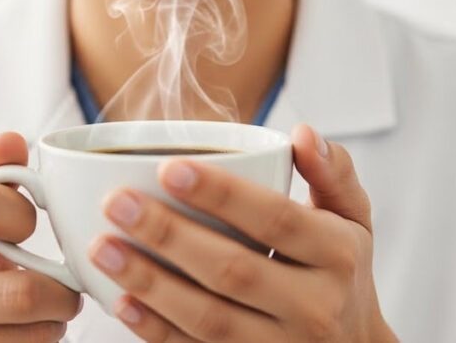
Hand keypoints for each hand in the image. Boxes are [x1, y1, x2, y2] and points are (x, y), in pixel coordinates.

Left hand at [87, 124, 396, 341]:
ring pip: (208, 318)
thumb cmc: (341, 271)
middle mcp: (314, 307)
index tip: (169, 169)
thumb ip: (332, 171)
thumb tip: (303, 133)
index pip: (277, 220)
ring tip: (102, 247)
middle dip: (169, 235)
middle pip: (234, 270)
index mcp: (337, 256)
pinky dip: (154, 330)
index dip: (222, 195)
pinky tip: (120, 300)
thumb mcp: (353, 218)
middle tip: (116, 202)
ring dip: (149, 283)